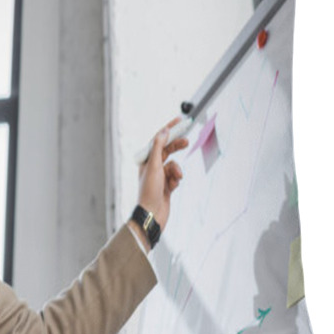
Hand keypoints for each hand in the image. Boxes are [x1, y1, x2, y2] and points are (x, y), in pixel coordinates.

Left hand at [131, 117, 188, 247]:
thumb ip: (159, 148)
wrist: (152, 214)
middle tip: (187, 140)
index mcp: (145, 159)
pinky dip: (176, 180)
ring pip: (174, 165)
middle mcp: (152, 166)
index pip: (158, 139)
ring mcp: (160, 175)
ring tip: (175, 179)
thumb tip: (163, 131)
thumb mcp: (154, 166)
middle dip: (177, 146)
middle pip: (167, 149)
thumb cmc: (149, 191)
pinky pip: (176, 176)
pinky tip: (172, 188)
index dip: (168, 129)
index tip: (179, 120)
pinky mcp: (167, 185)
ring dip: (176, 171)